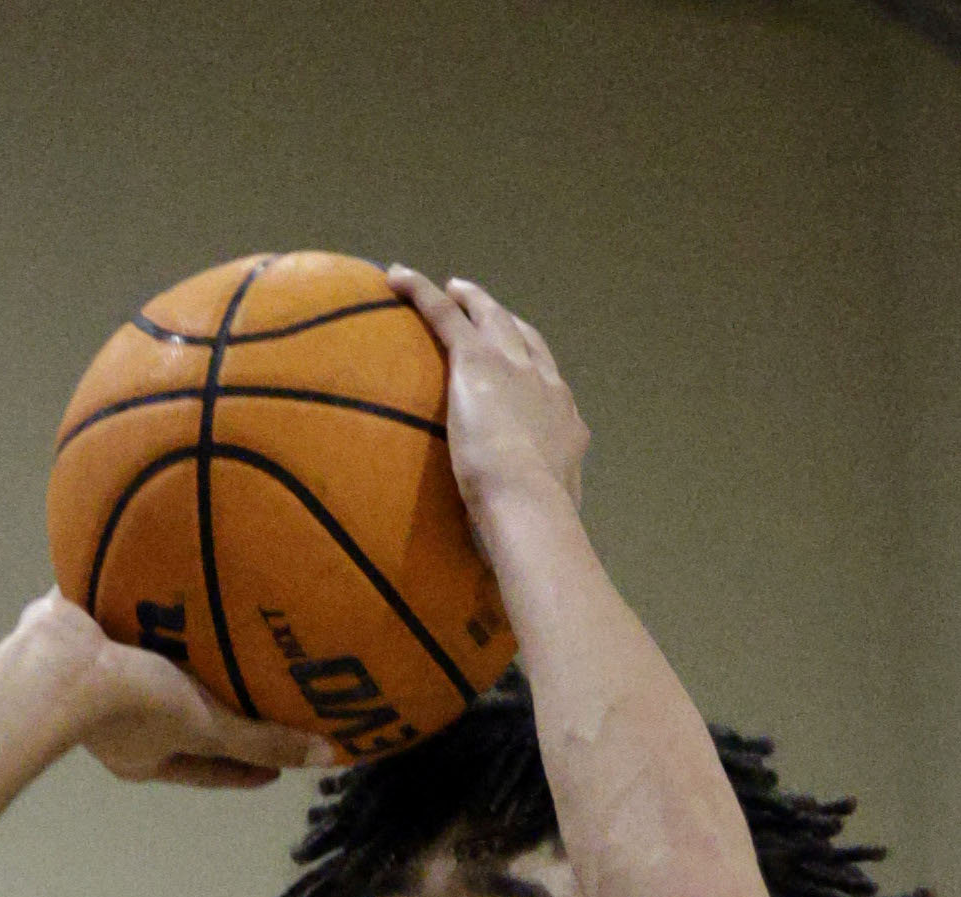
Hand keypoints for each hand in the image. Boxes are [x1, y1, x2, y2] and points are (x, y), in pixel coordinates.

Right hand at [12, 590, 325, 790]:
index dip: (246, 768)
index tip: (279, 767)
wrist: (56, 660)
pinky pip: (127, 617)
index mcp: (147, 754)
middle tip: (252, 697)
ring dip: (181, 655)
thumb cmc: (131, 703)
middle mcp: (121, 723)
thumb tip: (329, 756)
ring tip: (216, 635)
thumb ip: (263, 738)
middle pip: (180, 718)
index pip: (210, 767)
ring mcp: (100, 677)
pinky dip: (150, 605)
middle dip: (213, 709)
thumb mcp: (208, 725)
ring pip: (153, 668)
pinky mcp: (87, 631)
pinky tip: (172, 581)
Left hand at [387, 273, 588, 529]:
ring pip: (490, 316)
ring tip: (451, 288)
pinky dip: (420, 292)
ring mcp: (514, 366)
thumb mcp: (540, 523)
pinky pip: (444, 313)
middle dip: (506, 320)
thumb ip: (529, 522)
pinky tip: (396, 276)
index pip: (548, 384)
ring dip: (471, 299)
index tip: (520, 366)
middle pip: (525, 338)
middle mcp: (546, 385)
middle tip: (485, 309)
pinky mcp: (478, 358)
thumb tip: (513, 556)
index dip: (533, 368)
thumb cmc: (535, 529)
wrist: (530, 506)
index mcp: (565, 424)